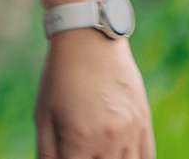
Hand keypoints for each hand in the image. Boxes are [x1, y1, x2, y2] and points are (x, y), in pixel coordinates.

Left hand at [36, 31, 154, 158]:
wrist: (90, 40)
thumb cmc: (60, 78)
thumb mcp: (43, 115)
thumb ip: (47, 153)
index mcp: (79, 138)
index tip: (68, 156)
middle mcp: (109, 140)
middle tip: (81, 152)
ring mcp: (131, 133)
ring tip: (97, 152)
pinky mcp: (144, 124)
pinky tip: (118, 156)